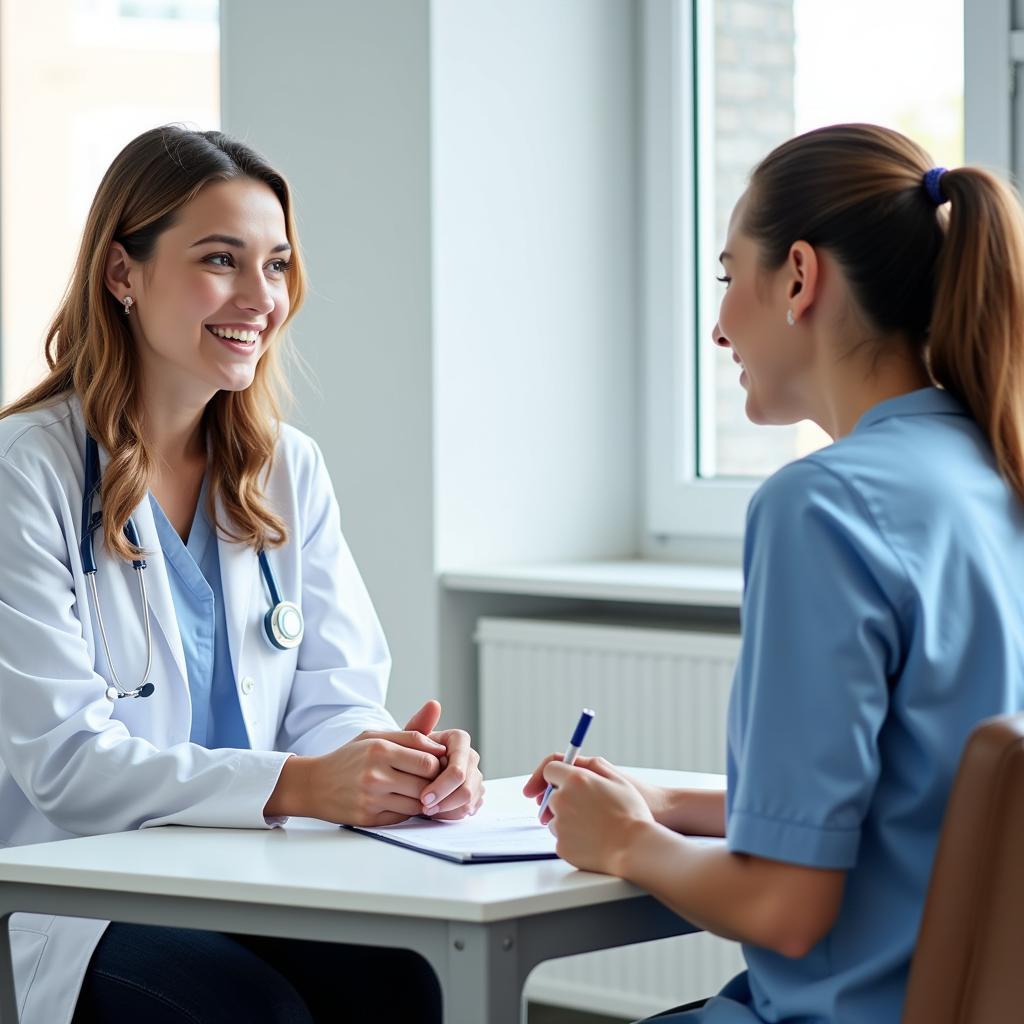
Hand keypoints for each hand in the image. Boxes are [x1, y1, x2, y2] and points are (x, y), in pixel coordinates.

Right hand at [301, 726, 446, 826]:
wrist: (313, 784)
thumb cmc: (349, 757)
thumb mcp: (375, 737)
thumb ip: (410, 735)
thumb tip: (441, 745)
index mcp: (380, 749)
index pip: (427, 760)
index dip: (437, 764)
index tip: (435, 764)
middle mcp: (376, 775)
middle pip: (425, 784)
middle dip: (433, 783)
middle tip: (431, 780)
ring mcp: (371, 799)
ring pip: (416, 804)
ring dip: (422, 799)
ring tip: (416, 790)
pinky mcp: (368, 819)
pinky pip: (402, 817)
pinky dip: (406, 811)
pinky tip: (400, 801)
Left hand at [405, 700, 484, 819]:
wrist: (411, 768)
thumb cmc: (410, 753)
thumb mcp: (409, 740)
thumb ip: (420, 724)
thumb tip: (433, 704)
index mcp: (460, 741)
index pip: (458, 769)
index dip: (442, 785)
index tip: (423, 797)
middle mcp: (472, 757)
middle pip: (467, 787)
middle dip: (445, 801)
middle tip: (423, 808)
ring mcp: (476, 775)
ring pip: (469, 801)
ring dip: (447, 810)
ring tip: (427, 810)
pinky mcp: (475, 793)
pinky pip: (469, 809)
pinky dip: (452, 814)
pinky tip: (436, 812)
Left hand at [528, 756, 655, 873]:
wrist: (635, 847)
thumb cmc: (631, 814)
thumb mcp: (618, 780)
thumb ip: (594, 769)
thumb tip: (579, 766)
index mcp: (575, 780)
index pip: (550, 769)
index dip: (556, 775)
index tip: (560, 782)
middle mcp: (562, 800)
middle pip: (552, 796)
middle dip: (565, 800)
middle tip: (588, 809)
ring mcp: (560, 824)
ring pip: (556, 819)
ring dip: (569, 820)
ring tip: (595, 826)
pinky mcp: (562, 845)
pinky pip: (562, 839)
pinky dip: (573, 839)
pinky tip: (592, 840)